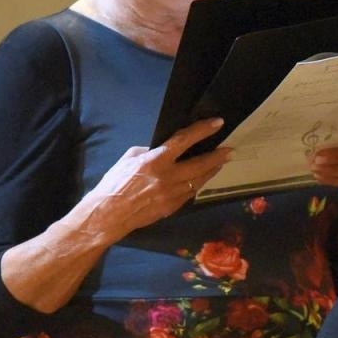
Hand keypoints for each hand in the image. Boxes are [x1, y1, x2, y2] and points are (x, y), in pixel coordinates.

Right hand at [84, 116, 229, 238]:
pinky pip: (191, 192)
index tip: (218, 123)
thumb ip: (149, 151)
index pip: (184, 140)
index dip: (202, 130)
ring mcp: (173, 194)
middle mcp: (168, 177)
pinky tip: (203, 178)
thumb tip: (164, 149)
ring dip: (212, 170)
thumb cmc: (114, 183)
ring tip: (221, 162)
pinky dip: (199, 183)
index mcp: (155, 161)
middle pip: (201, 164)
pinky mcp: (173, 207)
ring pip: (200, 180)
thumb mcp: (128, 159)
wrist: (108, 214)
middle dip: (218, 156)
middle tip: (229, 150)